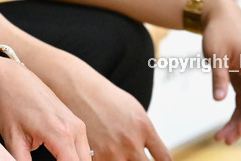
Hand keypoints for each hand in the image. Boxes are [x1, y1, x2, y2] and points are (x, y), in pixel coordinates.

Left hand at [0, 55, 91, 159]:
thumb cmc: (10, 104)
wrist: (13, 78)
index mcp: (61, 134)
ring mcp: (78, 124)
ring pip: (85, 158)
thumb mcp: (12, 139)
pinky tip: (58, 158)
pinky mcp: (76, 123)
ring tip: (53, 159)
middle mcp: (75, 129)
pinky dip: (74, 157)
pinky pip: (82, 149)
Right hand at [39, 53, 169, 159]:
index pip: (165, 158)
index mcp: (144, 127)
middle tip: (132, 156)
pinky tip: (104, 156)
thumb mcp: (133, 109)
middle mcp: (131, 141)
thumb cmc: (103, 96)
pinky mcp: (94, 154)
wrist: (76, 88)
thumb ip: (145, 132)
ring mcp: (112, 149)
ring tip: (117, 154)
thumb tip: (154, 152)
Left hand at [201, 0, 240, 143]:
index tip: (234, 134)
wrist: (220, 15)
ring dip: (238, 124)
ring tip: (222, 138)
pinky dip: (236, 115)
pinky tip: (226, 129)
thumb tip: (219, 99)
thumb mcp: (216, 53)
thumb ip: (220, 77)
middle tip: (223, 140)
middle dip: (240, 126)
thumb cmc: (218, 31)